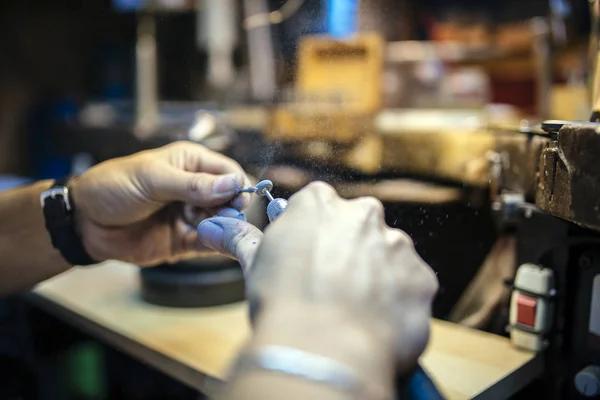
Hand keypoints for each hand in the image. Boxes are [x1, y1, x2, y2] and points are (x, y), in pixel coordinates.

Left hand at [71, 141, 250, 264]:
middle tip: (221, 217)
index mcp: (191, 163)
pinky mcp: (184, 241)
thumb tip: (233, 185)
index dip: (237, 185)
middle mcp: (197, 189)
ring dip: (222, 227)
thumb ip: (193, 185)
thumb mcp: (152, 179)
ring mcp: (191, 215)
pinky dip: (215, 245)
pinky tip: (213, 243)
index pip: (229, 172)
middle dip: (231, 209)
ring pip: (223, 223)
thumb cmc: (113, 187)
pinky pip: (209, 244)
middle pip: (231, 199)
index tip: (237, 200)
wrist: (83, 222)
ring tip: (208, 228)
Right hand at [197, 181, 437, 374]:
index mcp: (320, 204)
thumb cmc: (283, 305)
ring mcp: (398, 245)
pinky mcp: (421, 278)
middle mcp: (363, 214)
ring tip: (351, 311)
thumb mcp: (256, 265)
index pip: (319, 209)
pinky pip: (409, 286)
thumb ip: (242, 238)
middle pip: (356, 230)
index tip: (306, 261)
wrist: (323, 349)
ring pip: (385, 258)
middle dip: (346, 254)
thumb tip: (213, 226)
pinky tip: (374, 322)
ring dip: (374, 278)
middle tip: (329, 288)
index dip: (311, 238)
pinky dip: (395, 302)